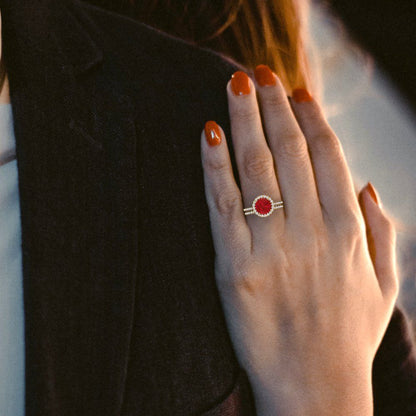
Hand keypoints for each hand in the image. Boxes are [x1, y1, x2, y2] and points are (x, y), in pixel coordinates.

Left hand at [200, 66, 397, 414]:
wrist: (315, 389)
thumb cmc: (348, 336)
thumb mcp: (383, 284)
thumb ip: (382, 229)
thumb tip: (370, 183)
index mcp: (347, 229)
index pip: (328, 154)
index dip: (309, 117)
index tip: (294, 90)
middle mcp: (311, 230)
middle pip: (289, 149)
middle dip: (273, 104)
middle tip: (259, 72)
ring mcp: (271, 247)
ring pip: (255, 166)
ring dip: (244, 119)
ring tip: (235, 85)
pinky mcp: (234, 267)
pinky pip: (222, 204)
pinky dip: (214, 166)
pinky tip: (209, 133)